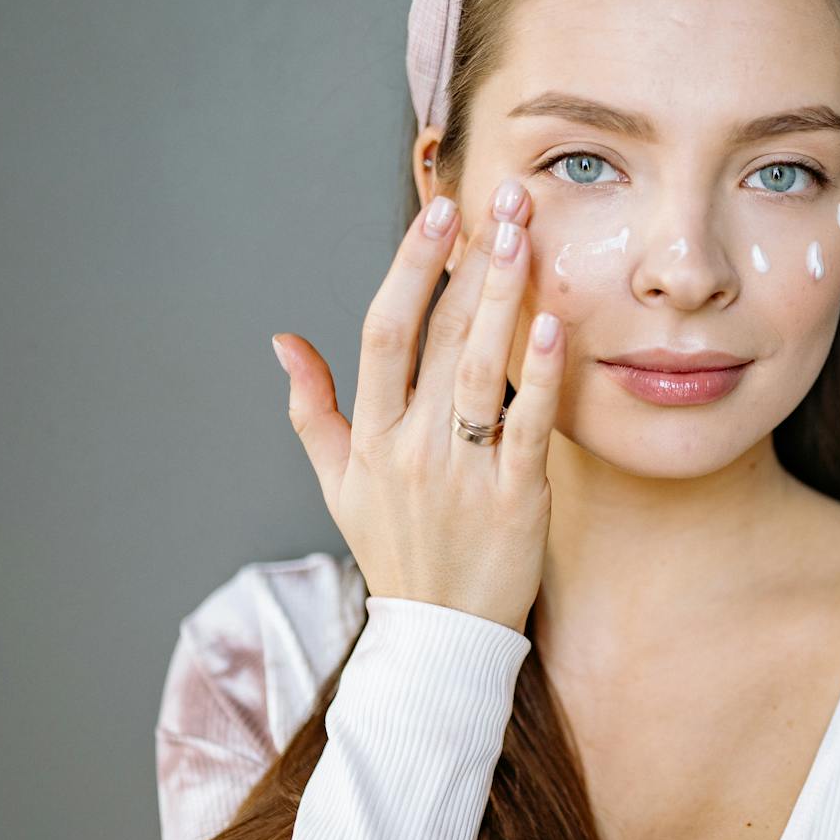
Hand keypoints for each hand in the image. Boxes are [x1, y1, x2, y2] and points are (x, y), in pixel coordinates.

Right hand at [270, 177, 563, 634]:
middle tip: (503, 202)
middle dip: (471, 264)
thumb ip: (311, 408)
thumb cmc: (395, 551)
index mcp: (370, 437)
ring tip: (526, 239)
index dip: (410, 270)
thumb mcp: (337, 484)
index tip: (437, 216)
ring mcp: (464, 474)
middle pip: (440, 339)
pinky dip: (542, 377)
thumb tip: (283, 341)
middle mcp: (411, 449)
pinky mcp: (517, 501)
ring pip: (483, 372)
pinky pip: (528, 428)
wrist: (441, 637)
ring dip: (503, 300)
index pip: (385, 335)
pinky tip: (556, 326)